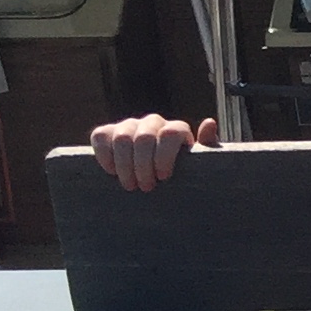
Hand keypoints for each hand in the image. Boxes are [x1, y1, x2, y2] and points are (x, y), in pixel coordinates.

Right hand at [92, 114, 213, 192]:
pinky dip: (104, 155)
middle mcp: (153, 123)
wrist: (159, 178)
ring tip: (130, 185)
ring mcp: (129, 126)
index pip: (170, 133)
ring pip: (122, 139)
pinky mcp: (108, 132)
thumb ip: (207, 146)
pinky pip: (100, 136)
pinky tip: (111, 172)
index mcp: (176, 130)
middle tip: (146, 188)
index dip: (165, 156)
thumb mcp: (199, 164)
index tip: (163, 178)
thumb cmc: (183, 173)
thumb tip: (209, 122)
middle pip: (144, 139)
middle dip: (143, 167)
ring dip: (124, 165)